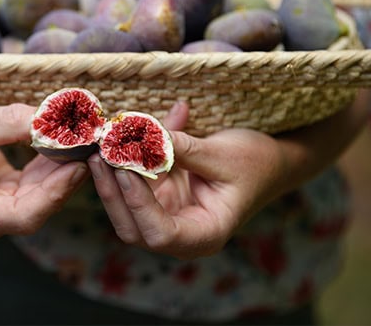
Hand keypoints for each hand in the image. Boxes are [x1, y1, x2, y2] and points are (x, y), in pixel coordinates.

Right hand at [0, 100, 88, 244]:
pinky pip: (33, 185)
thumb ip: (12, 122)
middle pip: (37, 207)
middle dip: (64, 177)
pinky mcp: (2, 196)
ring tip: (82, 141)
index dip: (55, 193)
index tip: (78, 165)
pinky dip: (49, 166)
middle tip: (89, 147)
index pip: (23, 216)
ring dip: (60, 169)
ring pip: (40, 196)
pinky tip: (64, 144)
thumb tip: (54, 120)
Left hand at [89, 93, 368, 259]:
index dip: (140, 206)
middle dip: (113, 191)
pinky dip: (122, 164)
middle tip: (102, 154)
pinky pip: (132, 185)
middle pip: (134, 226)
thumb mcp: (222, 154)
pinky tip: (113, 141)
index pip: (162, 235)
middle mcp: (181, 232)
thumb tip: (141, 135)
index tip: (127, 172)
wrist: (268, 159)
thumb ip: (182, 149)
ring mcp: (167, 214)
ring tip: (101, 144)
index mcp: (205, 234)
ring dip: (110, 177)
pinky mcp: (160, 196)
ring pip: (126, 206)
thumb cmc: (255, 162)